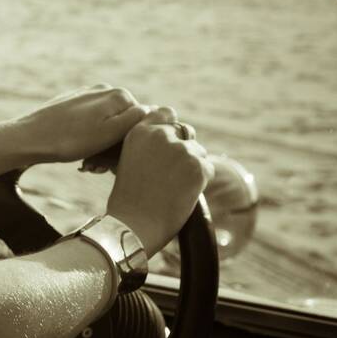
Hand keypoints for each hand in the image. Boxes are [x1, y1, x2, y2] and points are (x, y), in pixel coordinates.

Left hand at [13, 84, 148, 163]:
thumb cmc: (70, 140)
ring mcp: (87, 96)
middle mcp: (104, 90)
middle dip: (115, 146)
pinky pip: (89, 124)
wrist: (28, 138)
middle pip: (122, 123)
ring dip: (101, 147)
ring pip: (105, 126)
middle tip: (97, 166)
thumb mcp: (110, 133)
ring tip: (86, 163)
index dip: (132, 145)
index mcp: (119, 95)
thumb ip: (135, 120)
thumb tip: (155, 109)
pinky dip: (87, 140)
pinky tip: (77, 154)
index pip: (141, 122)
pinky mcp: (71, 104)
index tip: (114, 162)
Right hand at [106, 108, 215, 256]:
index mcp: (139, 131)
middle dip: (184, 149)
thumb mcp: (128, 159)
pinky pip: (208, 169)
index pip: (166, 113)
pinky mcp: (197, 167)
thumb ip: (147, 143)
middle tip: (173, 173)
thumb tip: (172, 136)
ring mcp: (180, 150)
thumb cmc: (128, 198)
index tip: (169, 143)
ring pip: (199, 152)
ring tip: (174, 188)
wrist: (134, 224)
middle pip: (186, 133)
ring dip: (193, 166)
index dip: (171, 128)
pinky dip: (201, 181)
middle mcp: (160, 135)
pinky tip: (183, 194)